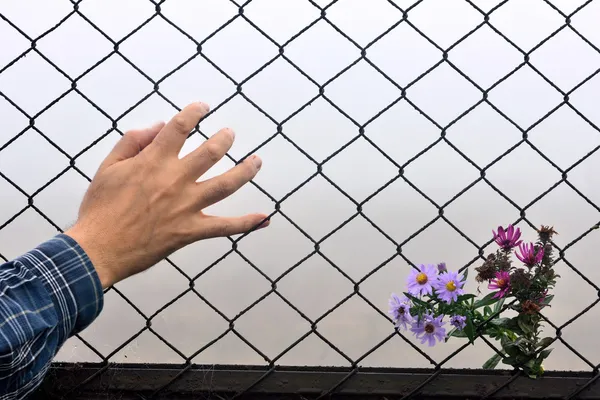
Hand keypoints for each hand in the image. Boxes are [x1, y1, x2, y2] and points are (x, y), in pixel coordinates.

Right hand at [64, 102, 269, 287]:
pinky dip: (246, 223)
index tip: (202, 107)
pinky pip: (225, 227)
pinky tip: (265, 218)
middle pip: (211, 152)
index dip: (194, 112)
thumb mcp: (108, 167)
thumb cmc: (100, 208)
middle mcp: (175, 180)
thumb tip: (159, 126)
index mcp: (154, 161)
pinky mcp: (190, 231)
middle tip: (230, 134)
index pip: (180, 127)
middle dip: (225, 139)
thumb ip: (133, 141)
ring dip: (245, 170)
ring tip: (256, 161)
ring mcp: (186, 206)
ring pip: (225, 184)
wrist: (98, 249)